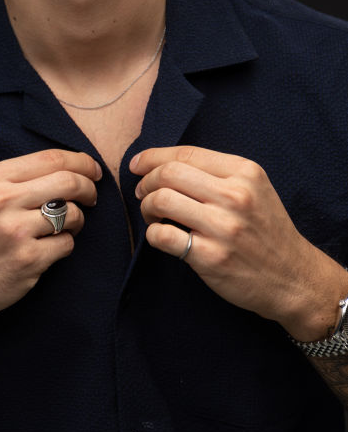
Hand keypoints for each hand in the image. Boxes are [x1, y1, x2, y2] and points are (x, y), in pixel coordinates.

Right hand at [0, 149, 100, 323]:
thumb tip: (76, 168)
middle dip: (88, 188)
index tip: (93, 171)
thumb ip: (24, 178)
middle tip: (91, 197)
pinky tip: (49, 248)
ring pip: (72, 214)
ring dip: (77, 220)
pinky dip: (65, 245)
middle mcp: (2, 200)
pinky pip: (67, 243)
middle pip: (68, 182)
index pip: (51, 158)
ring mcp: (15, 231)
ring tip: (64, 226)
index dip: (81, 162)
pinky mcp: (27, 259)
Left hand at [130, 145, 347, 340]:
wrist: (293, 278)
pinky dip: (152, 234)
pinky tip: (161, 236)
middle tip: (143, 193)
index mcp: (244, 172)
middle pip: (168, 174)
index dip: (153, 157)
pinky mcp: (211, 257)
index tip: (137, 165)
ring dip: (146, 207)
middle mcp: (234, 196)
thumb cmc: (267, 231)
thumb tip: (162, 163)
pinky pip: (162, 236)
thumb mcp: (254, 189)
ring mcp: (223, 227)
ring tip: (152, 215)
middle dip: (146, 182)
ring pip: (161, 201)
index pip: (186, 153)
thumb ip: (217, 173)